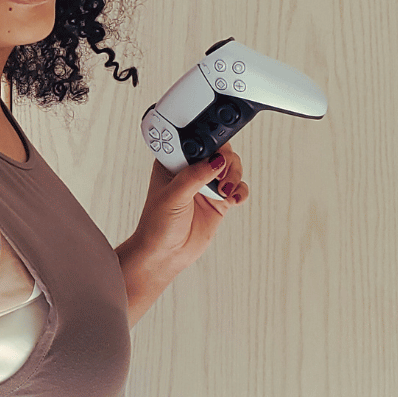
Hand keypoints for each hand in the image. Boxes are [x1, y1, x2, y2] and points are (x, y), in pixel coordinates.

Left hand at [127, 145, 248, 284]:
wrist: (165, 255)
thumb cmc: (157, 225)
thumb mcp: (172, 196)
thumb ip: (194, 176)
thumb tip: (217, 160)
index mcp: (174, 163)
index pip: (195, 141)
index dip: (208, 143)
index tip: (215, 153)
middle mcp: (192, 171)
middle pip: (220, 151)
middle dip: (226, 161)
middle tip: (221, 177)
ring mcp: (206, 186)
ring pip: (231, 167)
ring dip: (234, 176)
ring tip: (224, 192)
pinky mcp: (219, 201)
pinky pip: (238, 188)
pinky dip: (240, 191)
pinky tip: (233, 200)